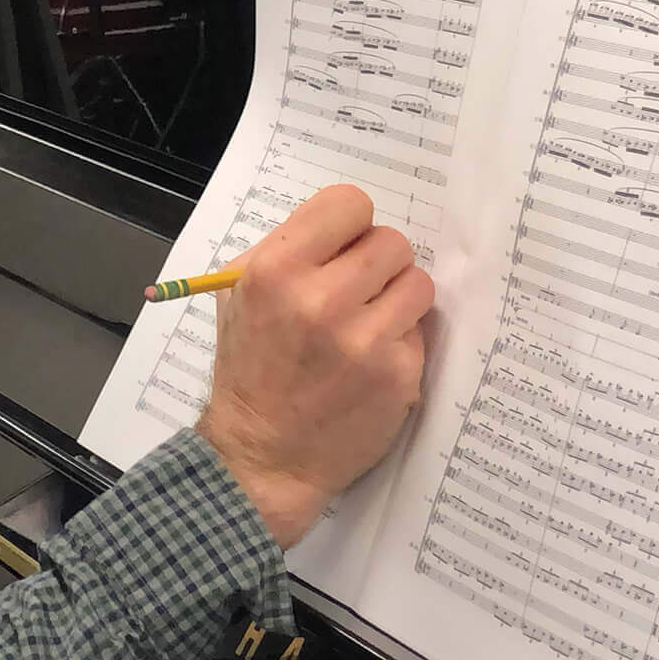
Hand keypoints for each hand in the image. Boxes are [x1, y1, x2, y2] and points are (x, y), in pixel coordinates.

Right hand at [195, 184, 433, 547]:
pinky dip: (399, 343)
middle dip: (376, 264)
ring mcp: (364, 341)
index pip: (349, 203)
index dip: (348, 225)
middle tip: (357, 292)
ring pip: (418, 282)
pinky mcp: (398, 375)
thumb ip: (283, 252)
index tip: (342, 248)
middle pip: (391, 241)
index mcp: (276, 271)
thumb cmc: (249, 370)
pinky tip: (370, 365)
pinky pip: (420, 331)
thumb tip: (339, 230)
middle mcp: (321, 300)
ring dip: (398, 299)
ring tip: (369, 324)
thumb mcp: (238, 297)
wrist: (262, 456)